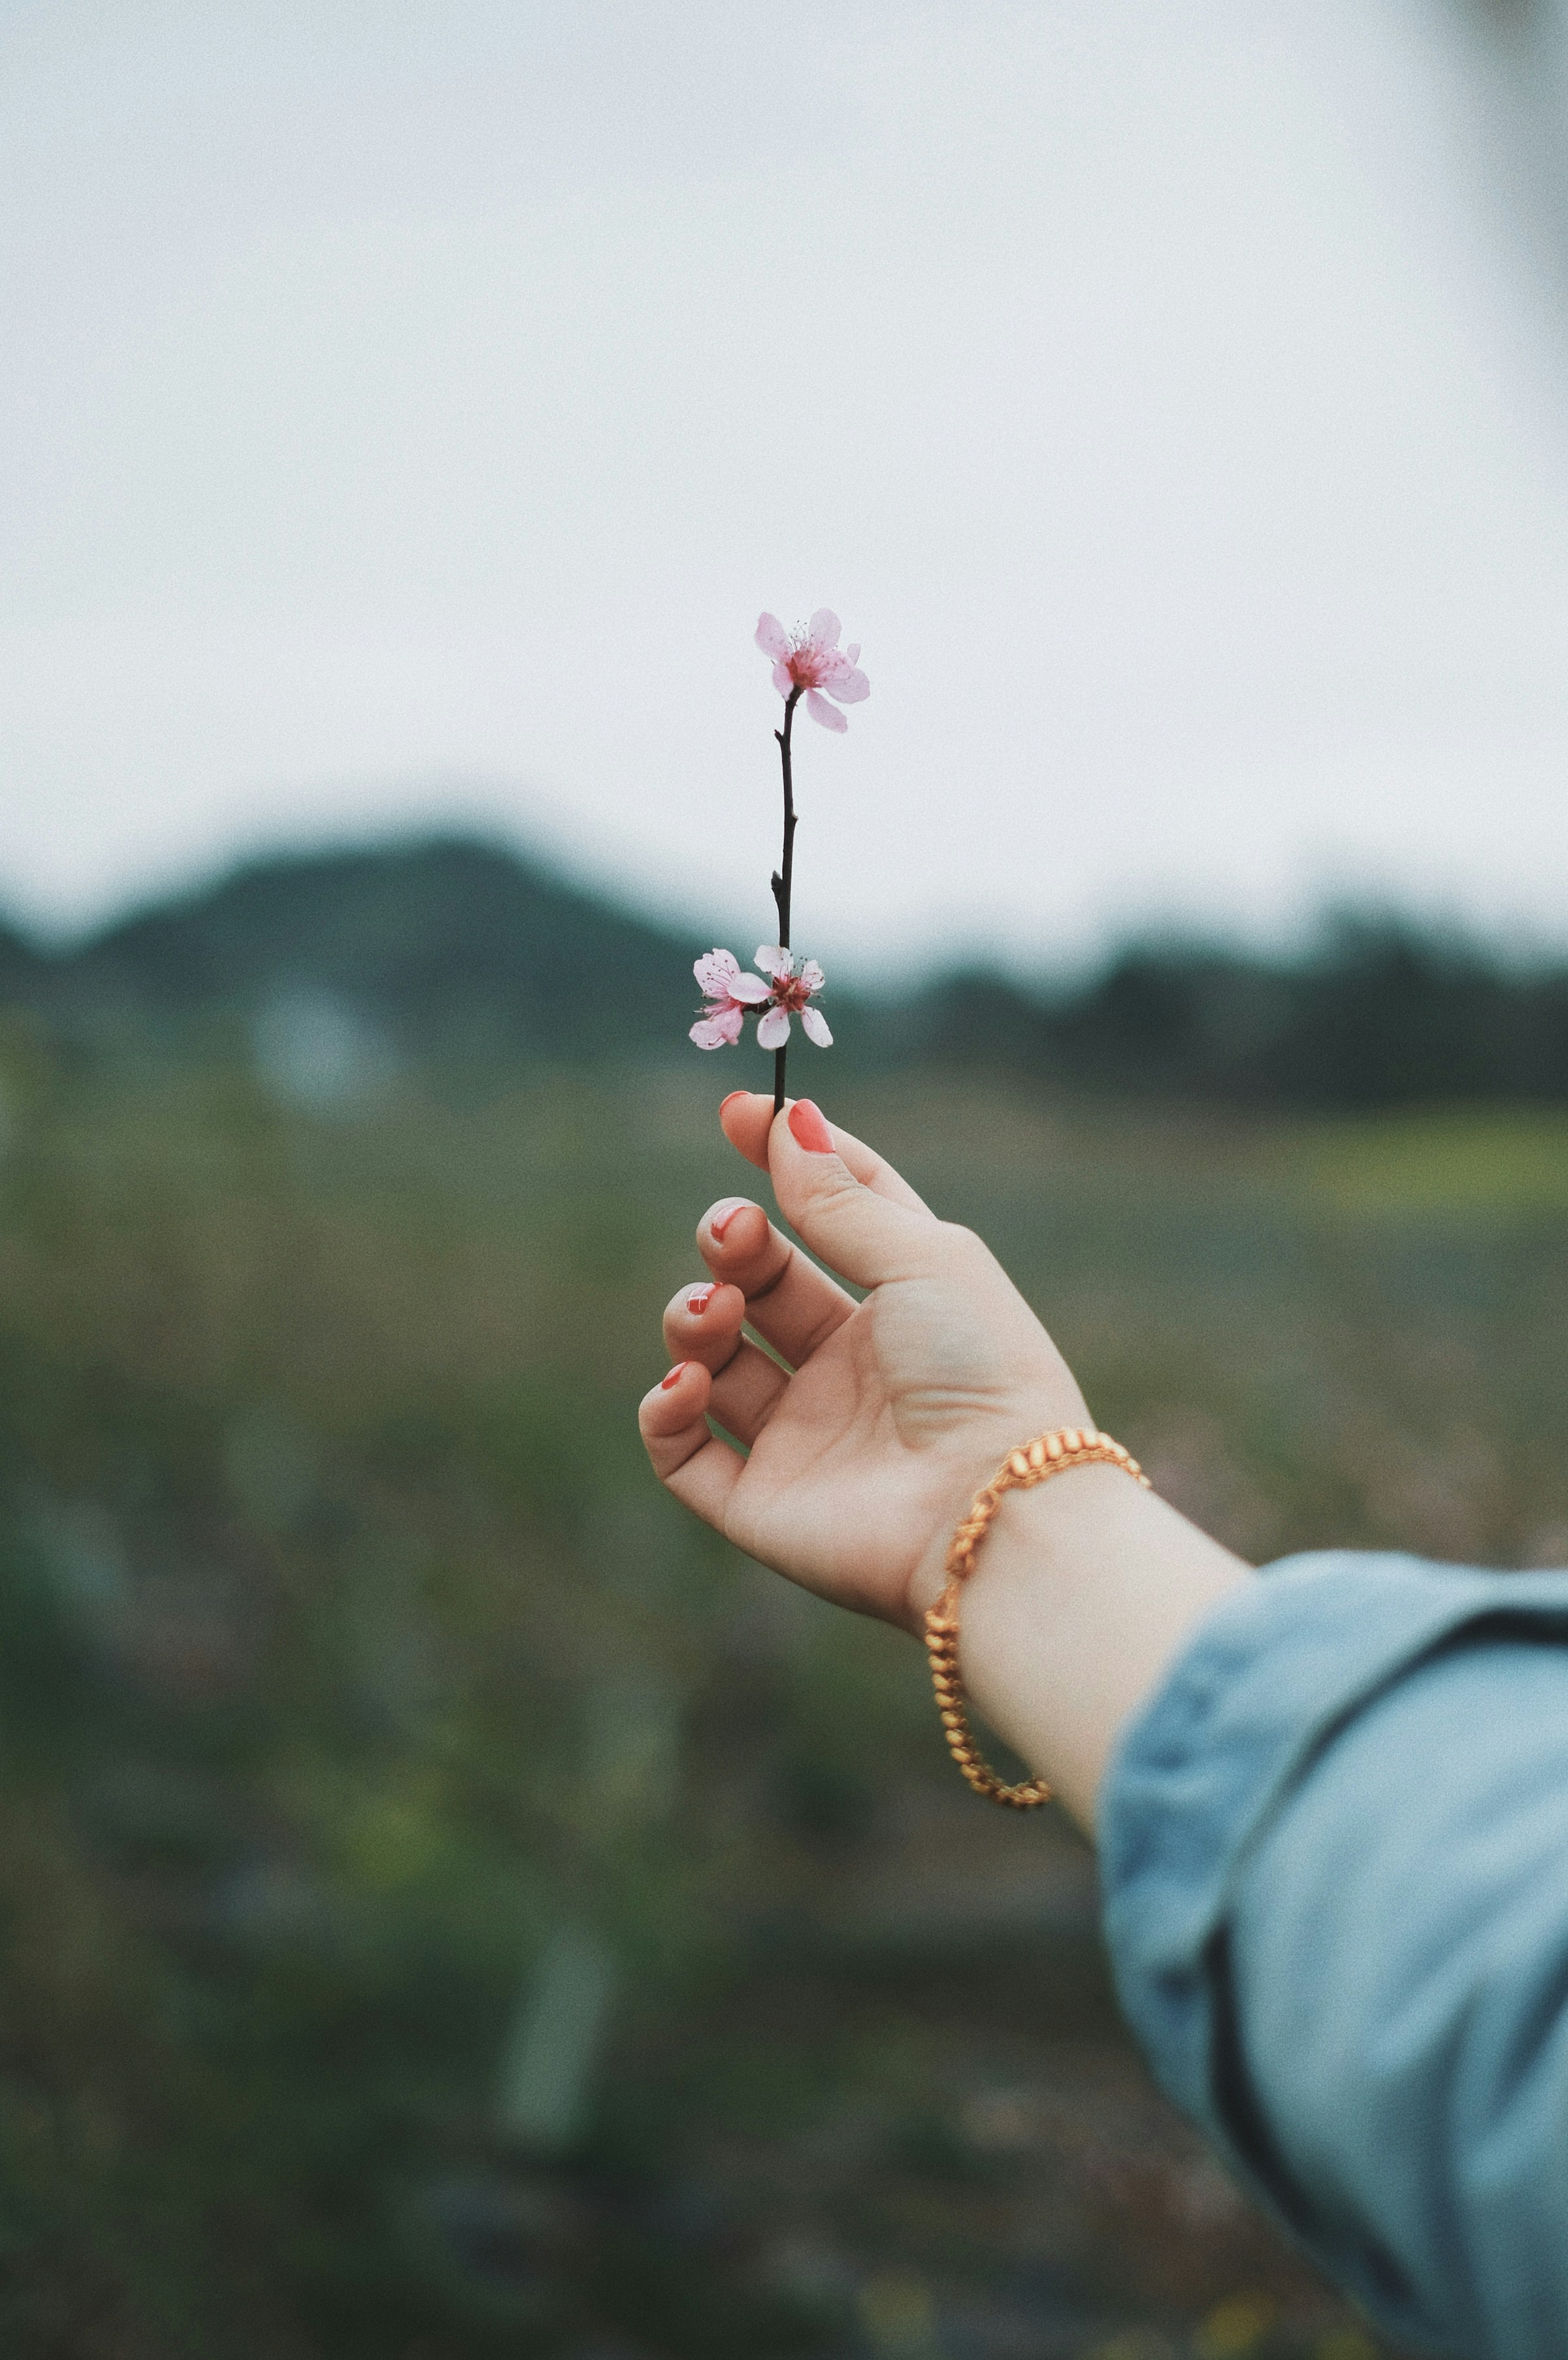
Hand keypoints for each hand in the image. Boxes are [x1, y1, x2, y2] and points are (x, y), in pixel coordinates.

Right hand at [639, 1093, 1090, 1633]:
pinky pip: (681, 1450)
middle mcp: (849, 1372)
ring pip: (712, 1359)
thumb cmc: (981, 1372)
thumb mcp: (922, 1258)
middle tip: (733, 1232)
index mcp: (903, 1308)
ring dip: (692, 1318)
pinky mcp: (759, 1504)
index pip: (837, 1218)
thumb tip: (787, 1118)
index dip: (790, 1162)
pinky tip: (688, 1379)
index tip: (740, 1114)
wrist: (992, 1507)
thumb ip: (841, 1196)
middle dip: (732, 1243)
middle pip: (762, 1283)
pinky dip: (665, 1407)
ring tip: (715, 1311)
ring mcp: (802, 1439)